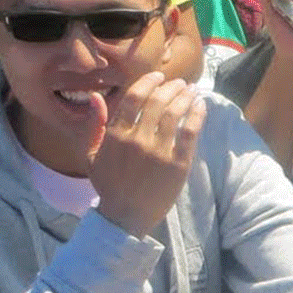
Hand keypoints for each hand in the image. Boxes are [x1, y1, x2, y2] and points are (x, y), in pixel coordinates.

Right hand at [89, 71, 206, 237]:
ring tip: (192, 90)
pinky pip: (190, 132)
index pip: (134, 97)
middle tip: (180, 82)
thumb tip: (96, 96)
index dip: (149, 82)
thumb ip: (93, 125)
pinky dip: (197, 114)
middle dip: (171, 86)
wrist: (125, 217)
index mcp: (116, 136)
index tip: (159, 76)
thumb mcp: (91, 155)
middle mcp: (137, 141)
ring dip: (186, 96)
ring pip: (175, 113)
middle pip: (158, 101)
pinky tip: (200, 105)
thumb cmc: (109, 184)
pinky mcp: (178, 164)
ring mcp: (159, 152)